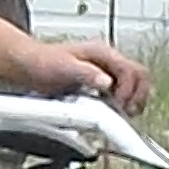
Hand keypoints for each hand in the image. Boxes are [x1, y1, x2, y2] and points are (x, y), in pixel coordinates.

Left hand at [30, 36, 150, 114]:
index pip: (132, 71)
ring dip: (131, 101)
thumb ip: (86, 74)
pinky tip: (110, 114)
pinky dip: (121, 105)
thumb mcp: (63, 68)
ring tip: (120, 115)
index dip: (129, 92)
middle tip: (126, 113)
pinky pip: (121, 93)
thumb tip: (107, 82)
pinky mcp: (100, 83)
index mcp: (102, 53)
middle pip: (140, 76)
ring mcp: (105, 71)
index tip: (119, 107)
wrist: (28, 65)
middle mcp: (107, 61)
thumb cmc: (42, 63)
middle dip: (138, 97)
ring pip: (134, 85)